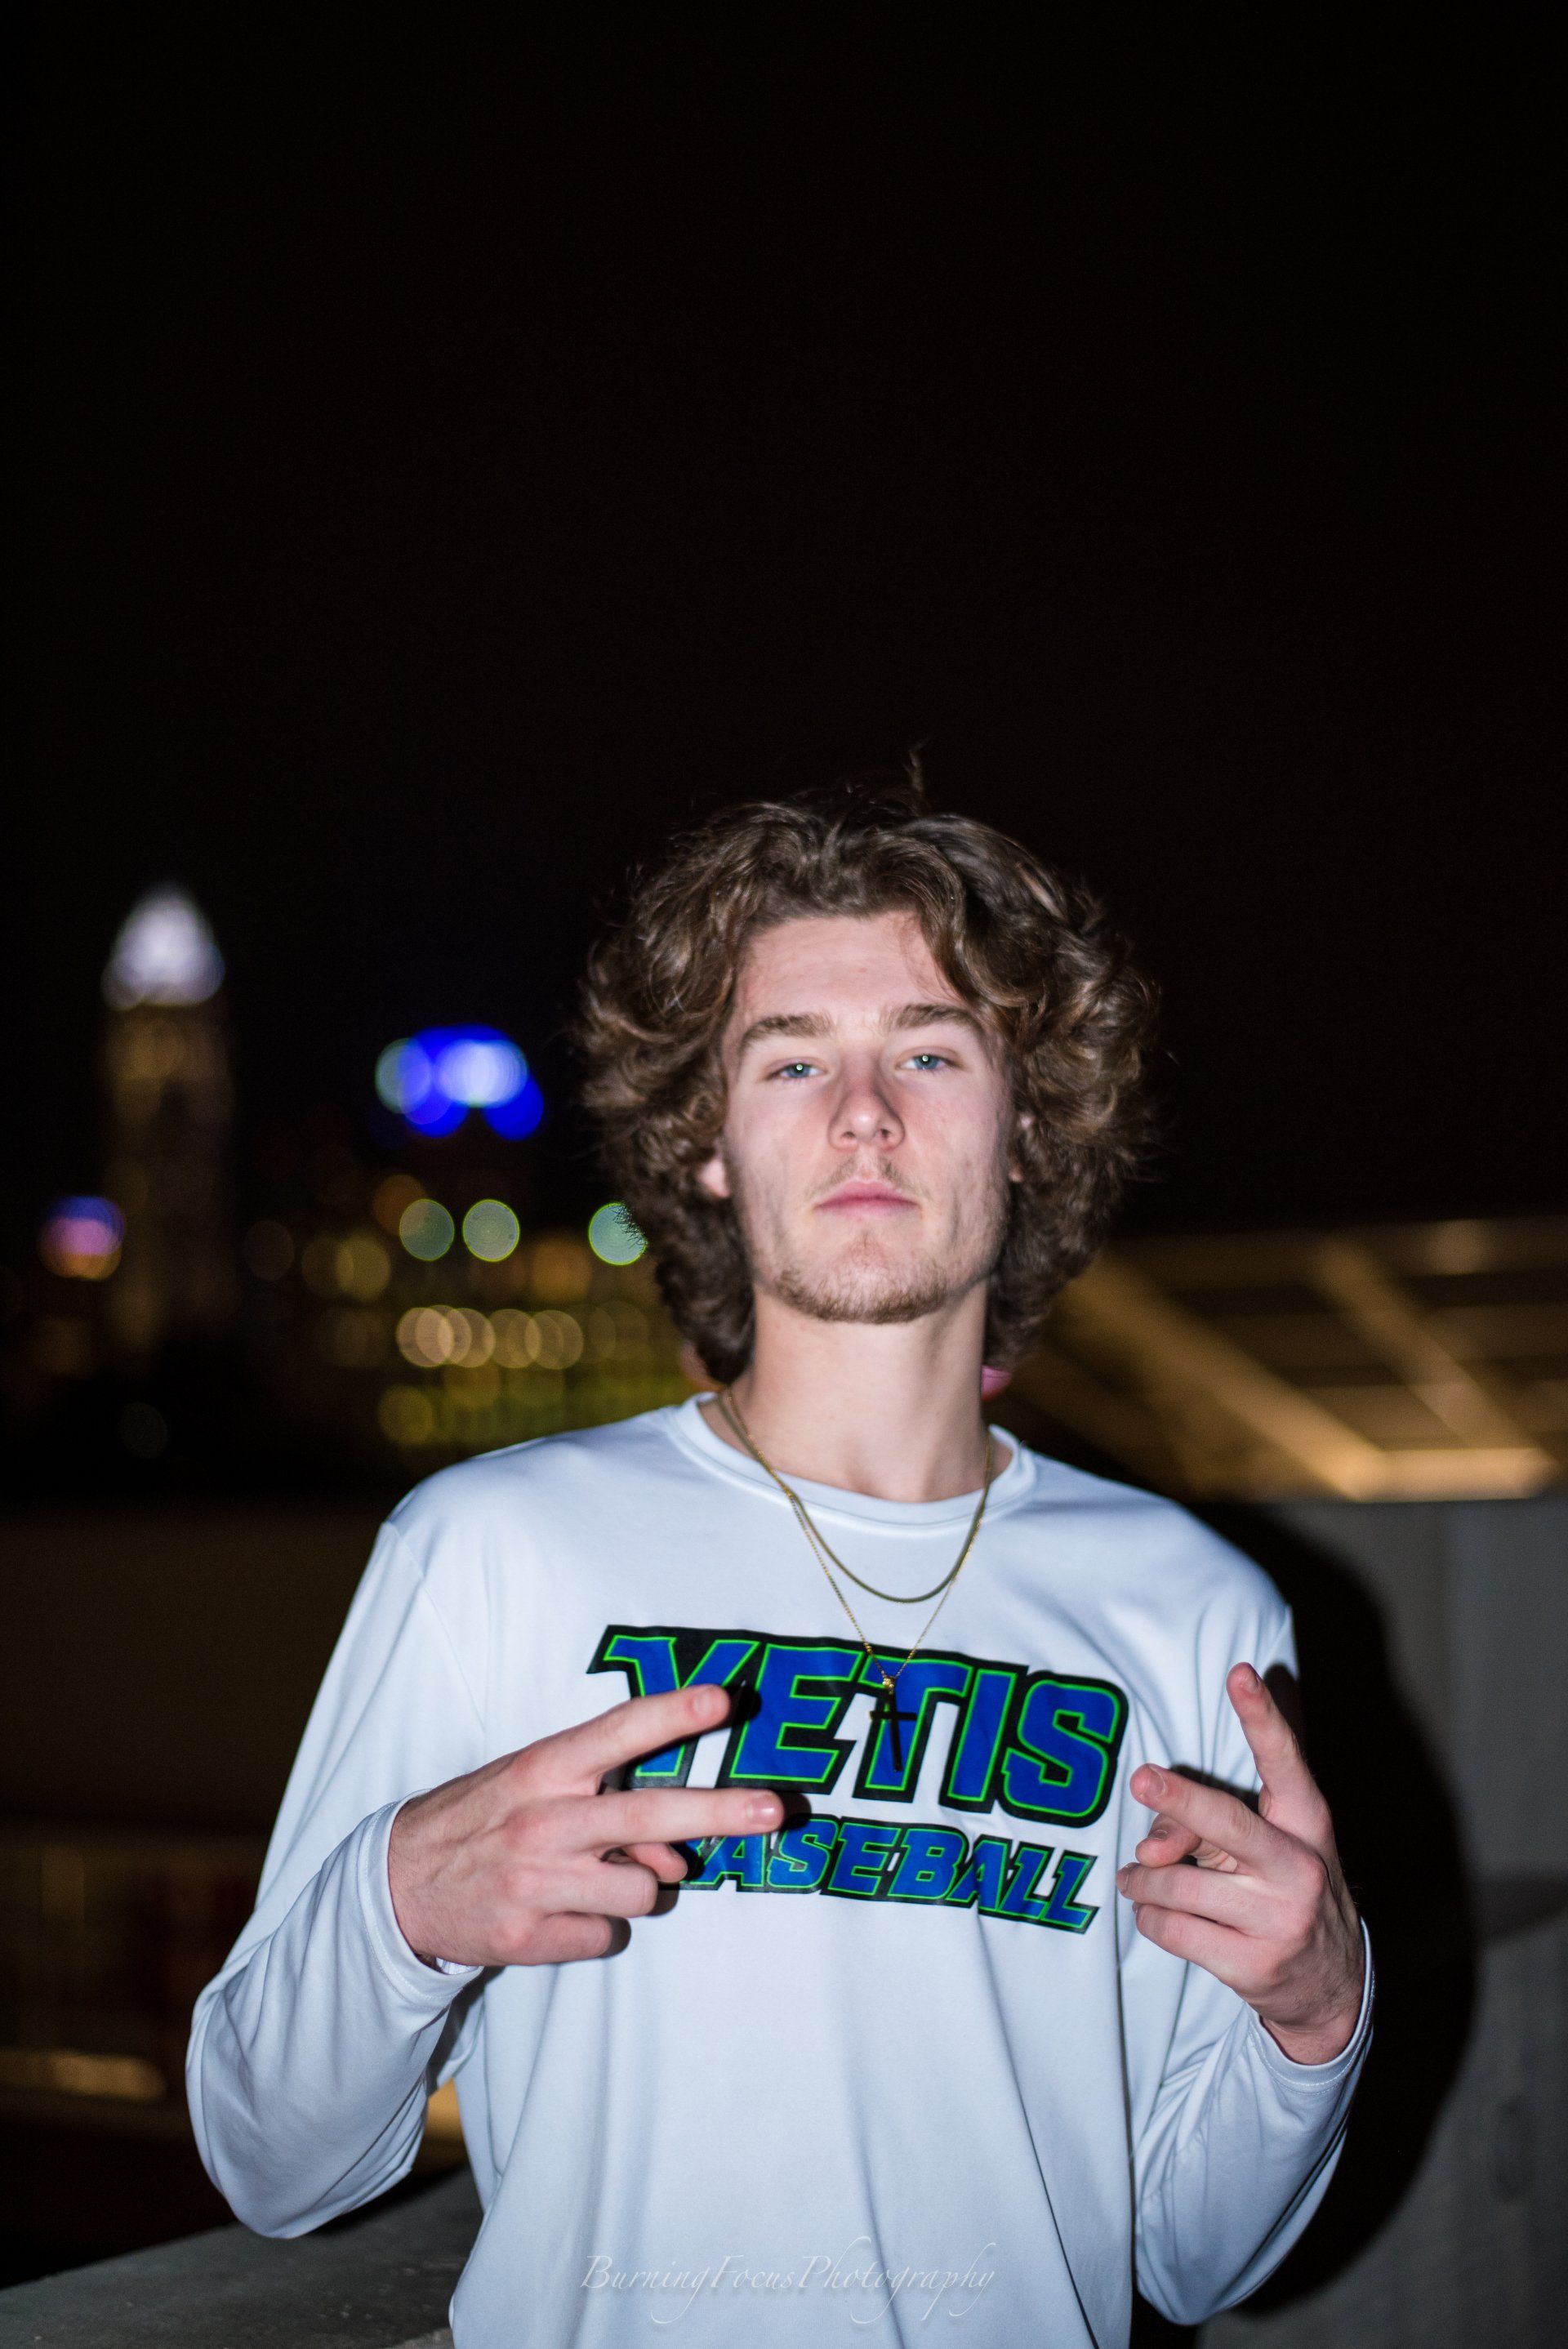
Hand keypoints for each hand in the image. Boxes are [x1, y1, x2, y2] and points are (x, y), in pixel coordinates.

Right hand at [387, 1682, 778, 1967]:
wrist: (400, 1884)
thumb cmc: (487, 1820)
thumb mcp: (536, 1788)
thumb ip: (609, 1807)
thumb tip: (677, 1859)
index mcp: (543, 1769)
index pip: (617, 1732)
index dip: (672, 1714)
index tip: (722, 1700)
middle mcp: (542, 1821)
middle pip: (649, 1817)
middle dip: (719, 1811)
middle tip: (775, 1809)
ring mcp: (535, 1882)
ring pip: (642, 1893)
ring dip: (638, 1890)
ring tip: (594, 1878)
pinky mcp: (527, 1938)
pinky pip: (605, 1938)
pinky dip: (595, 1929)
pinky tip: (559, 1912)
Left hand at [1116, 1662, 1364, 2063]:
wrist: (1331, 1987)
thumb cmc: (1284, 1891)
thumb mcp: (1263, 1850)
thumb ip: (1206, 1829)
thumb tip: (1149, 1852)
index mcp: (1307, 1824)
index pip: (1285, 1762)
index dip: (1261, 1717)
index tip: (1240, 1674)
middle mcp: (1300, 1868)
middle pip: (1228, 1822)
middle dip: (1179, 1799)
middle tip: (1140, 1778)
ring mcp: (1279, 1921)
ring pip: (1180, 1885)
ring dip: (1141, 1881)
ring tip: (1133, 1879)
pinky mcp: (1253, 1967)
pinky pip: (1173, 1931)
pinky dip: (1149, 1919)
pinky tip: (1151, 1914)